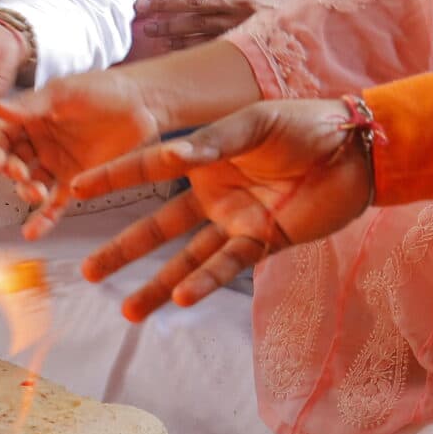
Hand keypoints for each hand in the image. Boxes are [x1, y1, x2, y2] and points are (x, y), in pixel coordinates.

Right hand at [0, 68, 163, 232]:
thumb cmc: (103, 90)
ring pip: (32, 184)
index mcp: (32, 118)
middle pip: (14, 163)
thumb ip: (30, 106)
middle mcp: (41, 143)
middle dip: (13, 172)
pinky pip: (56, 204)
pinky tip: (32, 232)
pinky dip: (44, 219)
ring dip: (27, 192)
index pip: (2, 137)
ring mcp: (58, 164)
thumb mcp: (63, 93)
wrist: (143, 105)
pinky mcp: (78, 182)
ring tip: (37, 193)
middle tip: (21, 174)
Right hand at [74, 101, 375, 318]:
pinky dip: (204, 282)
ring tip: (127, 311)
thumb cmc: (307, 125)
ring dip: (158, 285)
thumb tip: (172, 154)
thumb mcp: (256, 122)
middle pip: (158, 227)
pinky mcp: (264, 242)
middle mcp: (213, 192)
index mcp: (204, 155)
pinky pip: (227, 266)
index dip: (112, 178)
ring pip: (186, 260)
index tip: (74, 191)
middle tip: (87, 272)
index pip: (148, 168)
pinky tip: (180, 299)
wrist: (358, 152)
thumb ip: (215, 141)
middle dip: (123, 250)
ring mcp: (236, 221)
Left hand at [131, 0, 297, 51]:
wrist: (316, 25)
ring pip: (196, 25)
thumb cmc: (288, 0)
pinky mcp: (244, 44)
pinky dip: (187, 47)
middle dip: (163, 3)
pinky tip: (169, 47)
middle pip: (192, 0)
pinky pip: (209, 46)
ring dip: (169, 27)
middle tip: (139, 5)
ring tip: (147, 29)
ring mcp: (241, 24)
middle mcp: (240, 0)